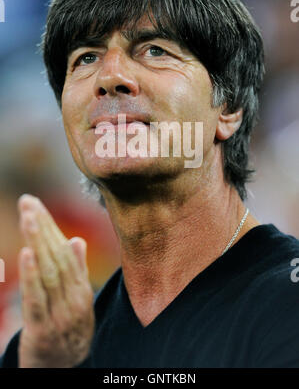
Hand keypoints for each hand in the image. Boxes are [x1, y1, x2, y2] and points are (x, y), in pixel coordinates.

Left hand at [17, 194, 94, 367]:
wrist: (66, 371)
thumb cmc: (68, 331)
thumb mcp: (77, 301)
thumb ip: (76, 271)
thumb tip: (77, 240)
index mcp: (81, 289)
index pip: (65, 251)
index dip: (50, 226)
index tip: (36, 204)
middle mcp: (73, 299)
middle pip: (56, 257)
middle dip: (41, 226)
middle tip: (28, 202)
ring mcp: (60, 315)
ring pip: (48, 273)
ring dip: (37, 242)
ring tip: (28, 217)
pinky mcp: (42, 331)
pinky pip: (36, 300)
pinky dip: (31, 276)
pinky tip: (26, 253)